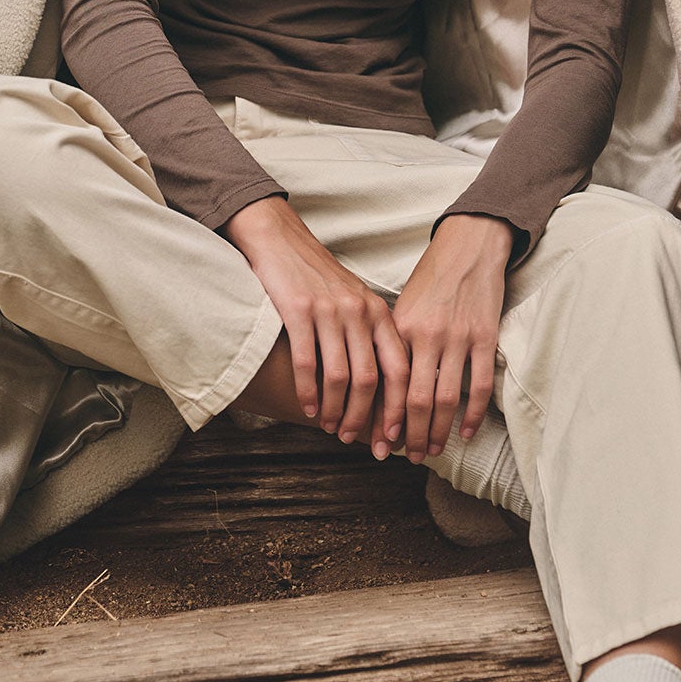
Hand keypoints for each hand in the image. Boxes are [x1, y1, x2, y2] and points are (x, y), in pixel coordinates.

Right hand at [221, 195, 410, 452]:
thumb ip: (370, 336)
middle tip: (357, 441)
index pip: (399, 369)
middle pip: (371, 379)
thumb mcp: (355, 301)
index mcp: (378, 312)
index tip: (394, 436)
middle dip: (365, 418)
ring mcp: (329, 311)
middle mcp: (359, 312)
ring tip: (330, 428)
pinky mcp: (298, 311)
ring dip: (335, 410)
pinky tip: (308, 408)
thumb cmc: (319, 279)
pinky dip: (309, 392)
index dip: (398, 408)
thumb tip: (381, 388)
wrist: (281, 240)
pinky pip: (307, 362)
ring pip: (339, 376)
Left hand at [388, 213, 513, 461]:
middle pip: (417, 400)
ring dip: (438, 431)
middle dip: (410, 435)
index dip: (384, 419)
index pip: (390, 385)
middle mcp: (428, 336)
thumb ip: (392, 343)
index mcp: (401, 328)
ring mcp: (458, 338)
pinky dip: (471, 414)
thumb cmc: (431, 279)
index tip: (380, 442)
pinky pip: (478, 385)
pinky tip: (464, 431)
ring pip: (446, 399)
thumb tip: (378, 386)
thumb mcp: (402, 307)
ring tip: (432, 450)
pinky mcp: (485, 338)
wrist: (468, 247)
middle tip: (408, 457)